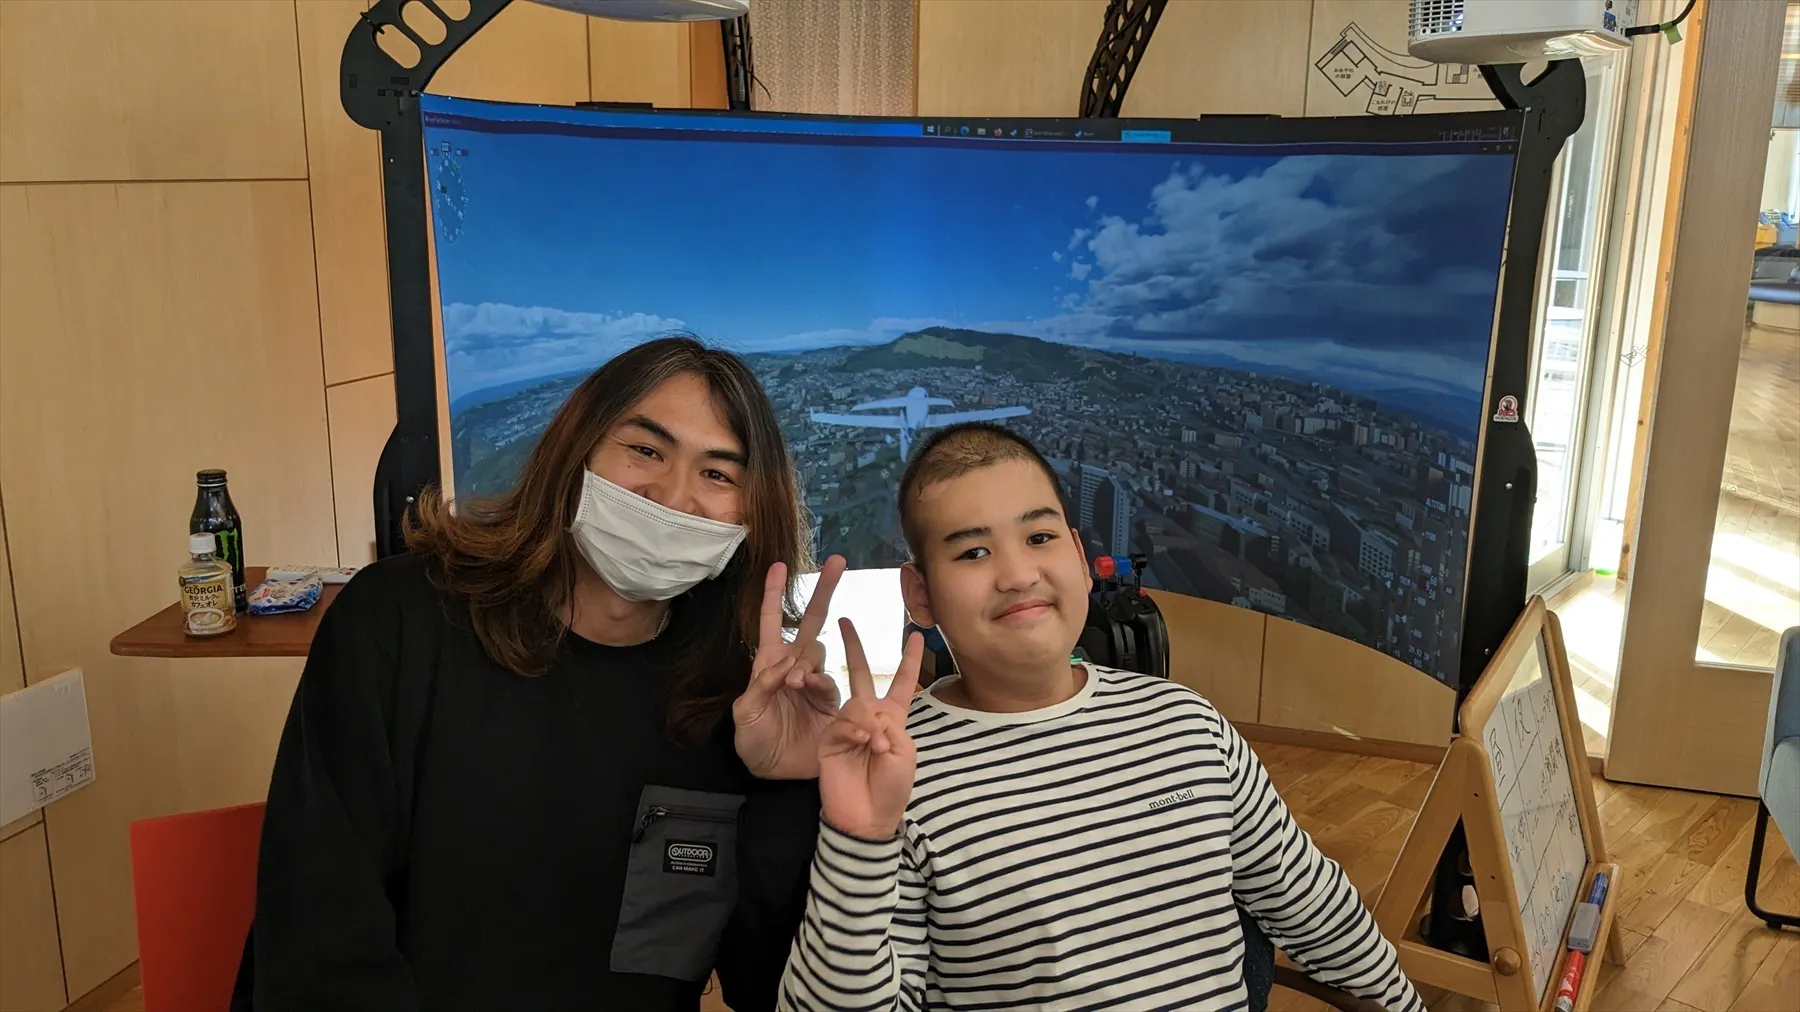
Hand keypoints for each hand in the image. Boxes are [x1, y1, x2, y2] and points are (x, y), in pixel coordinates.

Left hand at [733, 555, 847, 778]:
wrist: (774, 770)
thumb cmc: (753, 740)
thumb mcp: (745, 714)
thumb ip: (762, 687)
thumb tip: (787, 666)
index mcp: (767, 664)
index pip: (770, 621)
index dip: (773, 593)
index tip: (778, 565)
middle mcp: (793, 666)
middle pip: (810, 622)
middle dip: (823, 591)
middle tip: (838, 562)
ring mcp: (814, 682)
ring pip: (819, 652)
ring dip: (808, 662)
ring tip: (794, 684)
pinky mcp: (831, 702)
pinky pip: (829, 683)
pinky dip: (821, 684)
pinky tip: (809, 691)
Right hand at [818, 620, 923, 840]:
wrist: (867, 816)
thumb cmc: (892, 787)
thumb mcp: (904, 752)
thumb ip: (888, 724)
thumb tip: (867, 712)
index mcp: (893, 718)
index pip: (902, 682)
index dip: (910, 659)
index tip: (918, 635)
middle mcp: (869, 716)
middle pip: (862, 674)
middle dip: (855, 647)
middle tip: (845, 621)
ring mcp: (847, 726)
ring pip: (856, 702)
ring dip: (870, 723)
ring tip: (877, 748)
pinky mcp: (830, 738)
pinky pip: (842, 721)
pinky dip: (856, 730)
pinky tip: (864, 744)